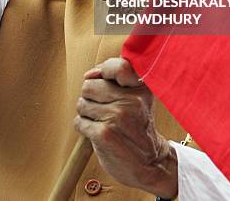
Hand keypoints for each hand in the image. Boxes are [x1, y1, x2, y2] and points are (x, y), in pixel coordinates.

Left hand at [74, 58, 177, 198]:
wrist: (150, 163)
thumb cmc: (138, 127)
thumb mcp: (139, 98)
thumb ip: (117, 80)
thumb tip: (90, 74)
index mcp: (141, 88)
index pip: (118, 66)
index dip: (103, 70)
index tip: (101, 78)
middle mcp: (132, 100)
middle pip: (89, 85)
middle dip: (90, 96)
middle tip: (103, 107)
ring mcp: (118, 117)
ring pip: (82, 104)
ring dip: (87, 113)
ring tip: (103, 121)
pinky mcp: (104, 134)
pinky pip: (79, 122)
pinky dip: (84, 127)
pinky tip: (98, 132)